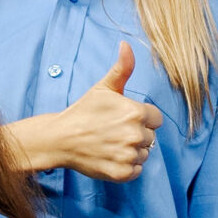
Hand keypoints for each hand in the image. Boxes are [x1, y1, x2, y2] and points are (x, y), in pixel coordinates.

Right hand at [28, 42, 164, 180]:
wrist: (61, 139)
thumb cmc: (83, 112)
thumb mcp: (103, 87)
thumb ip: (122, 68)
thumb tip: (126, 44)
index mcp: (136, 112)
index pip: (156, 118)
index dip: (141, 118)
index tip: (123, 119)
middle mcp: (135, 135)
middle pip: (151, 137)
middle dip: (136, 134)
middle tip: (113, 131)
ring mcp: (128, 155)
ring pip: (144, 154)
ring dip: (132, 151)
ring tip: (111, 144)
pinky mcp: (122, 173)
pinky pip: (137, 170)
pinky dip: (126, 166)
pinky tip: (111, 156)